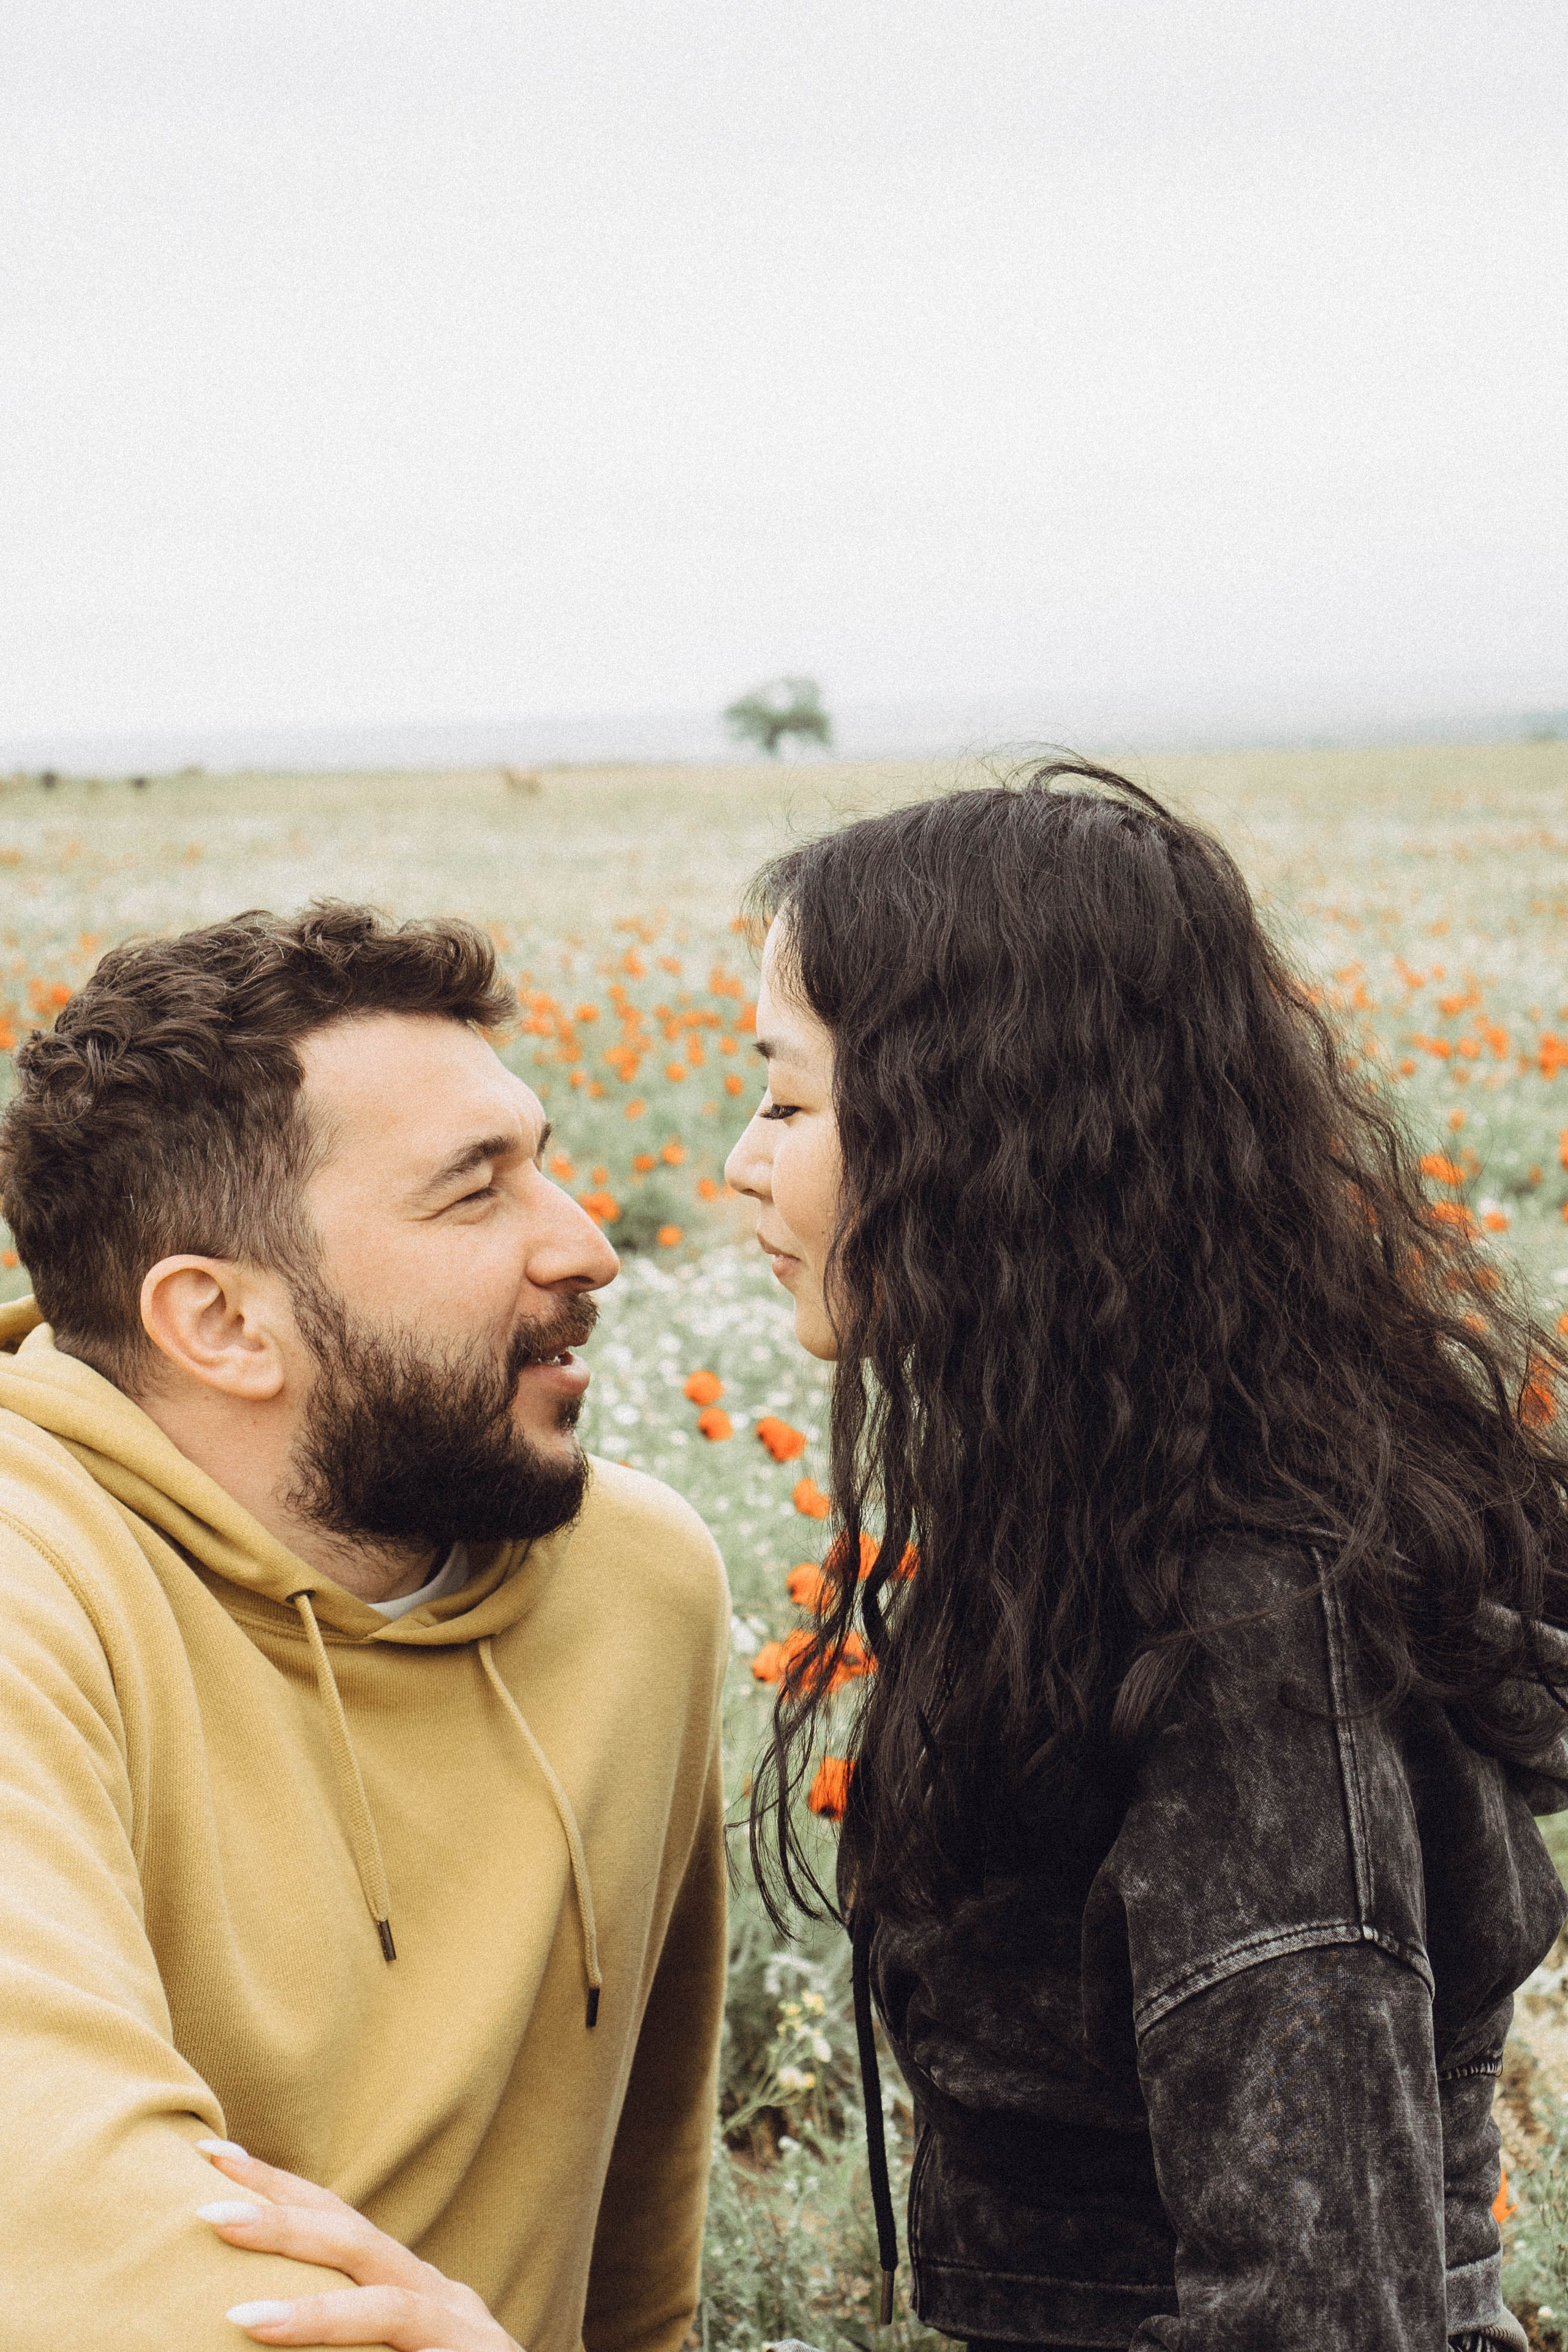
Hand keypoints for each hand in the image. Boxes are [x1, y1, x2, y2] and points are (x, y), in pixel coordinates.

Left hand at [195, 2139, 522, 2350]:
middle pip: (358, 2245)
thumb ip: (338, 2323)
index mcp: (405, 2287)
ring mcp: (465, 2336)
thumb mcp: (383, 2347)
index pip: (336, 2221)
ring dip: (318, 2315)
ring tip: (246, 2319)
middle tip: (208, 2213)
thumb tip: (238, 2315)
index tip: (210, 2154)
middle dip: (283, 2224)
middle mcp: (436, 2298)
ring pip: (392, 2312)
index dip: (276, 2186)